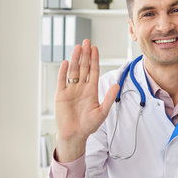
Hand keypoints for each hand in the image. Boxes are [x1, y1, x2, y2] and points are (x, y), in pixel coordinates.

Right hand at [54, 39, 118, 161]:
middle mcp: (81, 87)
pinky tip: (66, 63)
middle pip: (83, 67)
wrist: (75, 135)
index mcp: (91, 90)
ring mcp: (71, 90)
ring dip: (75, 59)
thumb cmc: (88, 125)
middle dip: (85, 55)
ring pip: (73, 71)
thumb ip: (109, 98)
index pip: (93, 71)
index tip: (95, 48)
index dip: (94, 59)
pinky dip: (64, 72)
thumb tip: (117, 85)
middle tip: (87, 42)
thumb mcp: (102, 111)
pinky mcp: (61, 95)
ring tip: (77, 48)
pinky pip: (62, 80)